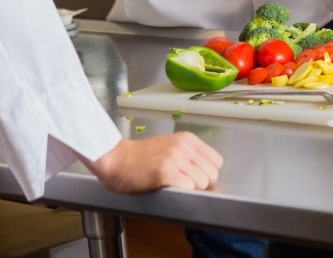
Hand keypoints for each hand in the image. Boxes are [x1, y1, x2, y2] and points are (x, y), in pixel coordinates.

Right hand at [85, 133, 221, 192]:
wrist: (115, 159)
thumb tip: (210, 178)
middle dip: (200, 184)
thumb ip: (190, 157)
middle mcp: (184, 146)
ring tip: (172, 184)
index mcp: (187, 139)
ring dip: (190, 189)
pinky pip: (188, 188)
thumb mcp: (171, 148)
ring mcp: (175, 158)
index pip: (217, 162)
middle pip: (212, 175)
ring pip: (202, 183)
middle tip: (181, 183)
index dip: (207, 174)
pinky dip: (180, 192)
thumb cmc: (140, 157)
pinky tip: (166, 187)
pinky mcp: (165, 172)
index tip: (194, 178)